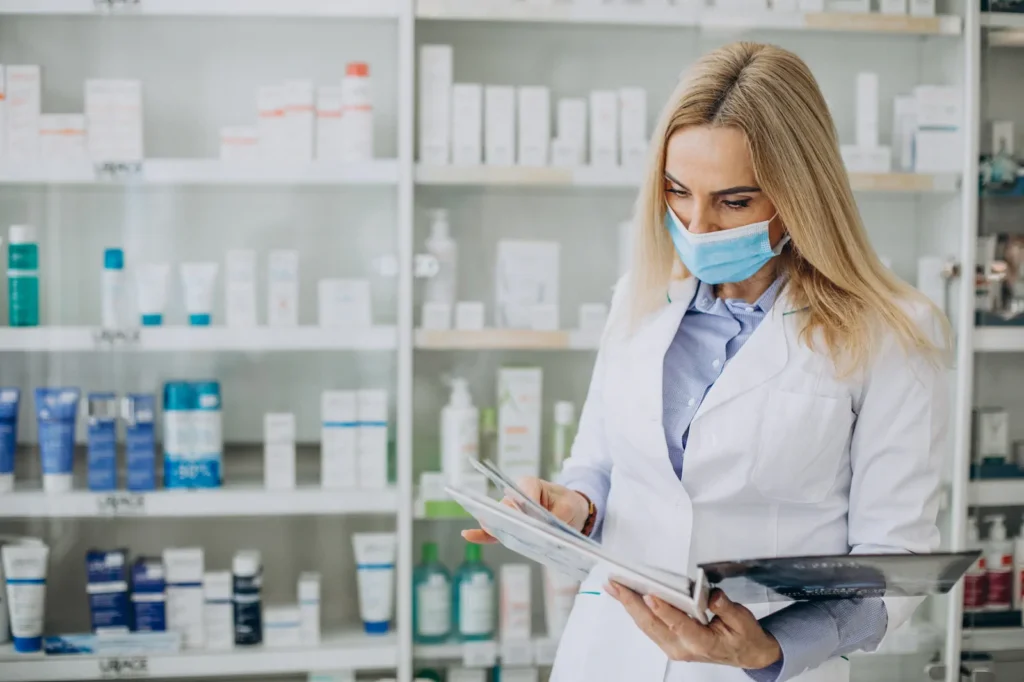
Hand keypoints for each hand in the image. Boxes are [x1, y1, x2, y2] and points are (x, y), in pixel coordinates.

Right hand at [462, 476, 591, 543]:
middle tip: (517, 531)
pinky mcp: (510, 525)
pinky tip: (469, 535)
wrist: (571, 510)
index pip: (521, 494)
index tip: (529, 518)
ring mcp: (510, 511)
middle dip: (510, 520)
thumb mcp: (568, 507)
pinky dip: (483, 534)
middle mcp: (514, 495)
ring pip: (500, 520)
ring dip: (501, 529)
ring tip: (497, 533)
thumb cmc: (568, 503)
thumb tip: (541, 530)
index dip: (523, 507)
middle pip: (506, 508)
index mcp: (529, 484)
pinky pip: (495, 531)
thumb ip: (555, 516)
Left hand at [607, 584, 781, 669]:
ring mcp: (674, 647)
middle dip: (631, 603)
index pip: (680, 626)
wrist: (746, 654)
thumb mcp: (744, 621)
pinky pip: (648, 626)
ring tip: (613, 586)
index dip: (664, 610)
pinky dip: (635, 610)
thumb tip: (712, 595)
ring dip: (628, 605)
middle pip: (652, 625)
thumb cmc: (743, 637)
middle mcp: (683, 648)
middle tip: (616, 584)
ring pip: (646, 626)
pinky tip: (625, 597)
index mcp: (703, 643)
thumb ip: (727, 608)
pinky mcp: (669, 643)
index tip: (650, 595)